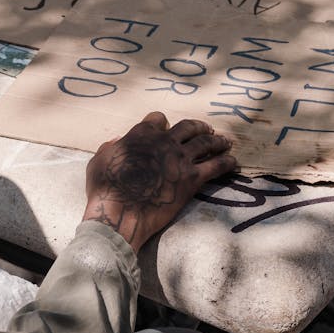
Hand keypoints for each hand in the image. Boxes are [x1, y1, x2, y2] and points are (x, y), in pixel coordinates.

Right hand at [83, 112, 235, 251]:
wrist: (119, 214)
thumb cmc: (104, 191)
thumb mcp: (98, 162)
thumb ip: (110, 148)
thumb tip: (116, 142)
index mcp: (141, 134)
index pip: (158, 118)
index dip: (163, 123)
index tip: (167, 128)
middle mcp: (164, 141)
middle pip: (188, 127)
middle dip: (199, 128)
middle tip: (207, 131)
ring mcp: (179, 159)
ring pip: (205, 143)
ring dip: (217, 141)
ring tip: (226, 142)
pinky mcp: (191, 179)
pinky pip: (216, 166)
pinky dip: (227, 162)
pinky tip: (235, 163)